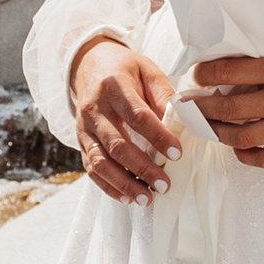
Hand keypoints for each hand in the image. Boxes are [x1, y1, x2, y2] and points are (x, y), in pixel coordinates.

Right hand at [71, 38, 181, 204]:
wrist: (89, 64)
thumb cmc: (124, 69)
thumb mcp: (147, 70)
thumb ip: (164, 94)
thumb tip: (182, 119)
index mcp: (114, 87)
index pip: (137, 116)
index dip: (158, 137)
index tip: (177, 154)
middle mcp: (94, 109)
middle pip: (117, 144)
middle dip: (142, 168)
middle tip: (164, 185)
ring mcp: (84, 127)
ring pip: (100, 162)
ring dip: (123, 183)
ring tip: (145, 199)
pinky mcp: (81, 141)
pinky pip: (90, 168)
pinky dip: (108, 186)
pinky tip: (126, 197)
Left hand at [185, 34, 263, 167]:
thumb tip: (230, 61)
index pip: (228, 73)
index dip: (204, 75)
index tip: (197, 75)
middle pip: (227, 109)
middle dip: (200, 107)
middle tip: (189, 104)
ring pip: (239, 137)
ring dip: (216, 132)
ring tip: (206, 125)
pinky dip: (245, 156)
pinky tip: (236, 147)